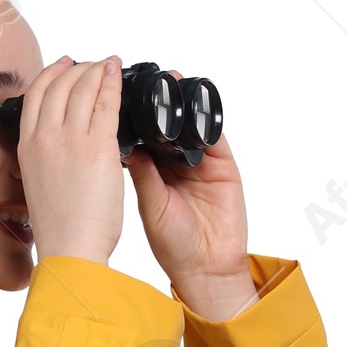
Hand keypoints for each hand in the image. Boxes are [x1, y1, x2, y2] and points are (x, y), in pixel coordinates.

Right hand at [14, 55, 125, 266]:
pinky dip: (112, 83)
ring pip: (83, 87)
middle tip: (95, 64)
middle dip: (79, 67)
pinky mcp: (97, 146)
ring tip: (110, 65)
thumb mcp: (39, 186)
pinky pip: (106, 102)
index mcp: (27, 148)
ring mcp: (70, 139)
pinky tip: (119, 75)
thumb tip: (59, 150)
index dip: (52, 72)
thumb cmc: (60, 228)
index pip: (35, 94)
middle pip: (59, 84)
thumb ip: (45, 161)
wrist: (70, 249)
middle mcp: (44, 137)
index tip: (65, 65)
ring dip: (98, 69)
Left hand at [126, 100, 253, 316]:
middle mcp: (175, 165)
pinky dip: (207, 118)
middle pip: (167, 125)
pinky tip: (197, 103)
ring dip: (184, 104)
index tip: (122, 97)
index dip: (135, 118)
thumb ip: (142, 172)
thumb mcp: (151, 204)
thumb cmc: (174, 246)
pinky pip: (216, 135)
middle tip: (149, 79)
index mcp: (152, 173)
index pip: (143, 137)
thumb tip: (123, 141)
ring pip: (191, 125)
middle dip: (160, 104)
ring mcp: (201, 164)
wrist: (206, 268)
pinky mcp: (223, 166)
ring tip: (174, 81)